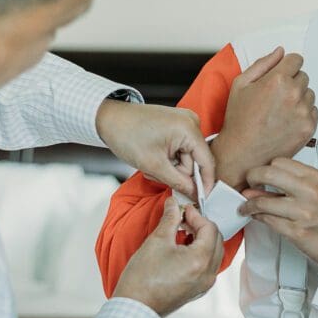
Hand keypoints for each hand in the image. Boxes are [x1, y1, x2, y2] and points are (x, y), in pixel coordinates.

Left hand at [96, 100, 213, 197]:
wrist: (109, 118)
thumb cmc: (127, 136)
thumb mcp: (154, 165)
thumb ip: (179, 182)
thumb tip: (195, 194)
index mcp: (189, 129)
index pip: (207, 162)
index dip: (205, 184)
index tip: (202, 199)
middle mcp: (191, 122)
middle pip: (195, 161)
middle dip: (177, 173)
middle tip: (156, 173)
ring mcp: (184, 122)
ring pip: (186, 158)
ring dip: (170, 167)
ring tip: (150, 163)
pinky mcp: (177, 125)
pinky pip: (180, 149)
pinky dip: (168, 158)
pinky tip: (153, 156)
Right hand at [113, 198, 223, 316]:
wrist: (135, 308)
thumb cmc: (142, 278)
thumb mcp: (157, 241)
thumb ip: (170, 219)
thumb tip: (174, 204)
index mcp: (201, 260)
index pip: (209, 228)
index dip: (196, 215)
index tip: (182, 210)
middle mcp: (208, 273)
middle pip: (216, 239)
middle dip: (201, 226)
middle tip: (183, 219)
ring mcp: (205, 284)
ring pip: (214, 253)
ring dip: (202, 239)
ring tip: (182, 232)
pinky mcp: (198, 290)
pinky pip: (208, 266)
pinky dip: (200, 253)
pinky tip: (183, 248)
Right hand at [211, 47, 317, 190]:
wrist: (243, 153)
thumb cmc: (239, 120)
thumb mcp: (241, 84)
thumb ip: (263, 64)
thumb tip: (280, 51)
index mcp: (278, 80)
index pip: (296, 59)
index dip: (287, 66)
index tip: (282, 74)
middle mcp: (294, 94)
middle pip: (303, 76)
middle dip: (292, 82)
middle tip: (276, 97)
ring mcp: (303, 112)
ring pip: (310, 94)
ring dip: (299, 98)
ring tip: (280, 110)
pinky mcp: (309, 127)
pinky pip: (313, 111)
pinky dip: (303, 113)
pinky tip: (286, 121)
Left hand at [240, 158, 317, 280]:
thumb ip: (291, 184)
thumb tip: (256, 185)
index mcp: (315, 178)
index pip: (279, 162)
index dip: (264, 168)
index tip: (258, 176)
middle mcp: (310, 192)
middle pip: (268, 174)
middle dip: (251, 178)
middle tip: (246, 187)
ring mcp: (304, 213)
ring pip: (264, 201)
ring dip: (249, 204)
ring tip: (246, 207)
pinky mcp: (298, 232)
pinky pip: (268, 221)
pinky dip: (258, 218)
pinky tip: (256, 217)